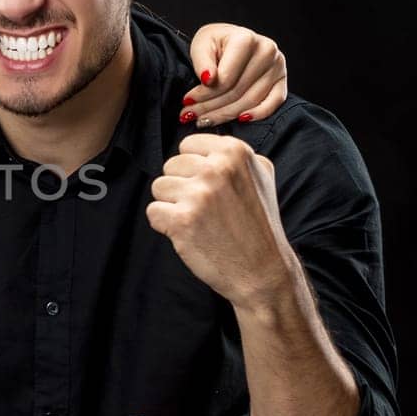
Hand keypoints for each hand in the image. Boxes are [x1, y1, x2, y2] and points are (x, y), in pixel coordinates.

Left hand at [146, 134, 294, 307]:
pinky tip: (190, 234)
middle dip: (182, 187)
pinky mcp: (182, 220)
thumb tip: (199, 144)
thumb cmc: (258, 224)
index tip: (212, 188)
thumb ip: (232, 154)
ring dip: (173, 206)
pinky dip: (165, 225)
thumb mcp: (260, 175)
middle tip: (208, 209)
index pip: (187, 146)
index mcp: (235, 152)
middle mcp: (216, 169)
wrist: (263, 271)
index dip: (193, 169)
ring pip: (158, 187)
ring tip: (200, 221)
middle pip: (170, 166)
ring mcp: (198, 194)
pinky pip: (153, 212)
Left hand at [182, 24, 288, 127]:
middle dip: (210, 107)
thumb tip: (208, 80)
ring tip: (203, 120)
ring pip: (250, 101)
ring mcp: (277, 66)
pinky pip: (272, 103)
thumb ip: (202, 61)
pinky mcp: (282, 80)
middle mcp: (266, 51)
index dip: (204, 94)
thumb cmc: (216, 43)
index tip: (187, 102)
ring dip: (225, 115)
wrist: (233, 41)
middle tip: (189, 116)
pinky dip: (257, 114)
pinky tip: (240, 119)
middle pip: (237, 92)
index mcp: (246, 39)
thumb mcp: (202, 44)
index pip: (225, 79)